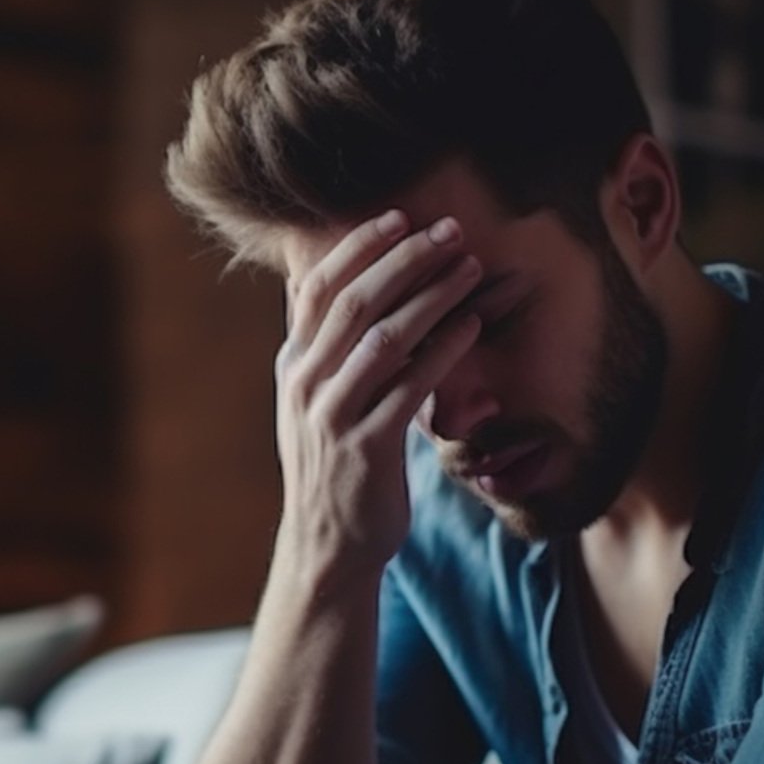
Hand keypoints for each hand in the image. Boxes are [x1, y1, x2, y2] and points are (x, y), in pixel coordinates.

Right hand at [273, 209, 482, 578]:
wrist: (328, 546)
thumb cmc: (336, 466)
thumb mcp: (315, 400)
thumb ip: (322, 347)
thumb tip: (327, 283)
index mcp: (292, 365)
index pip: (316, 288)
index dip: (357, 248)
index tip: (400, 218)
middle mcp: (305, 384)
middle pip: (353, 302)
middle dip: (404, 259)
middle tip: (450, 231)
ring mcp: (332, 416)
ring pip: (383, 337)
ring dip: (431, 295)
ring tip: (470, 267)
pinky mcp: (365, 448)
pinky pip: (408, 387)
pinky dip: (442, 350)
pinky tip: (470, 326)